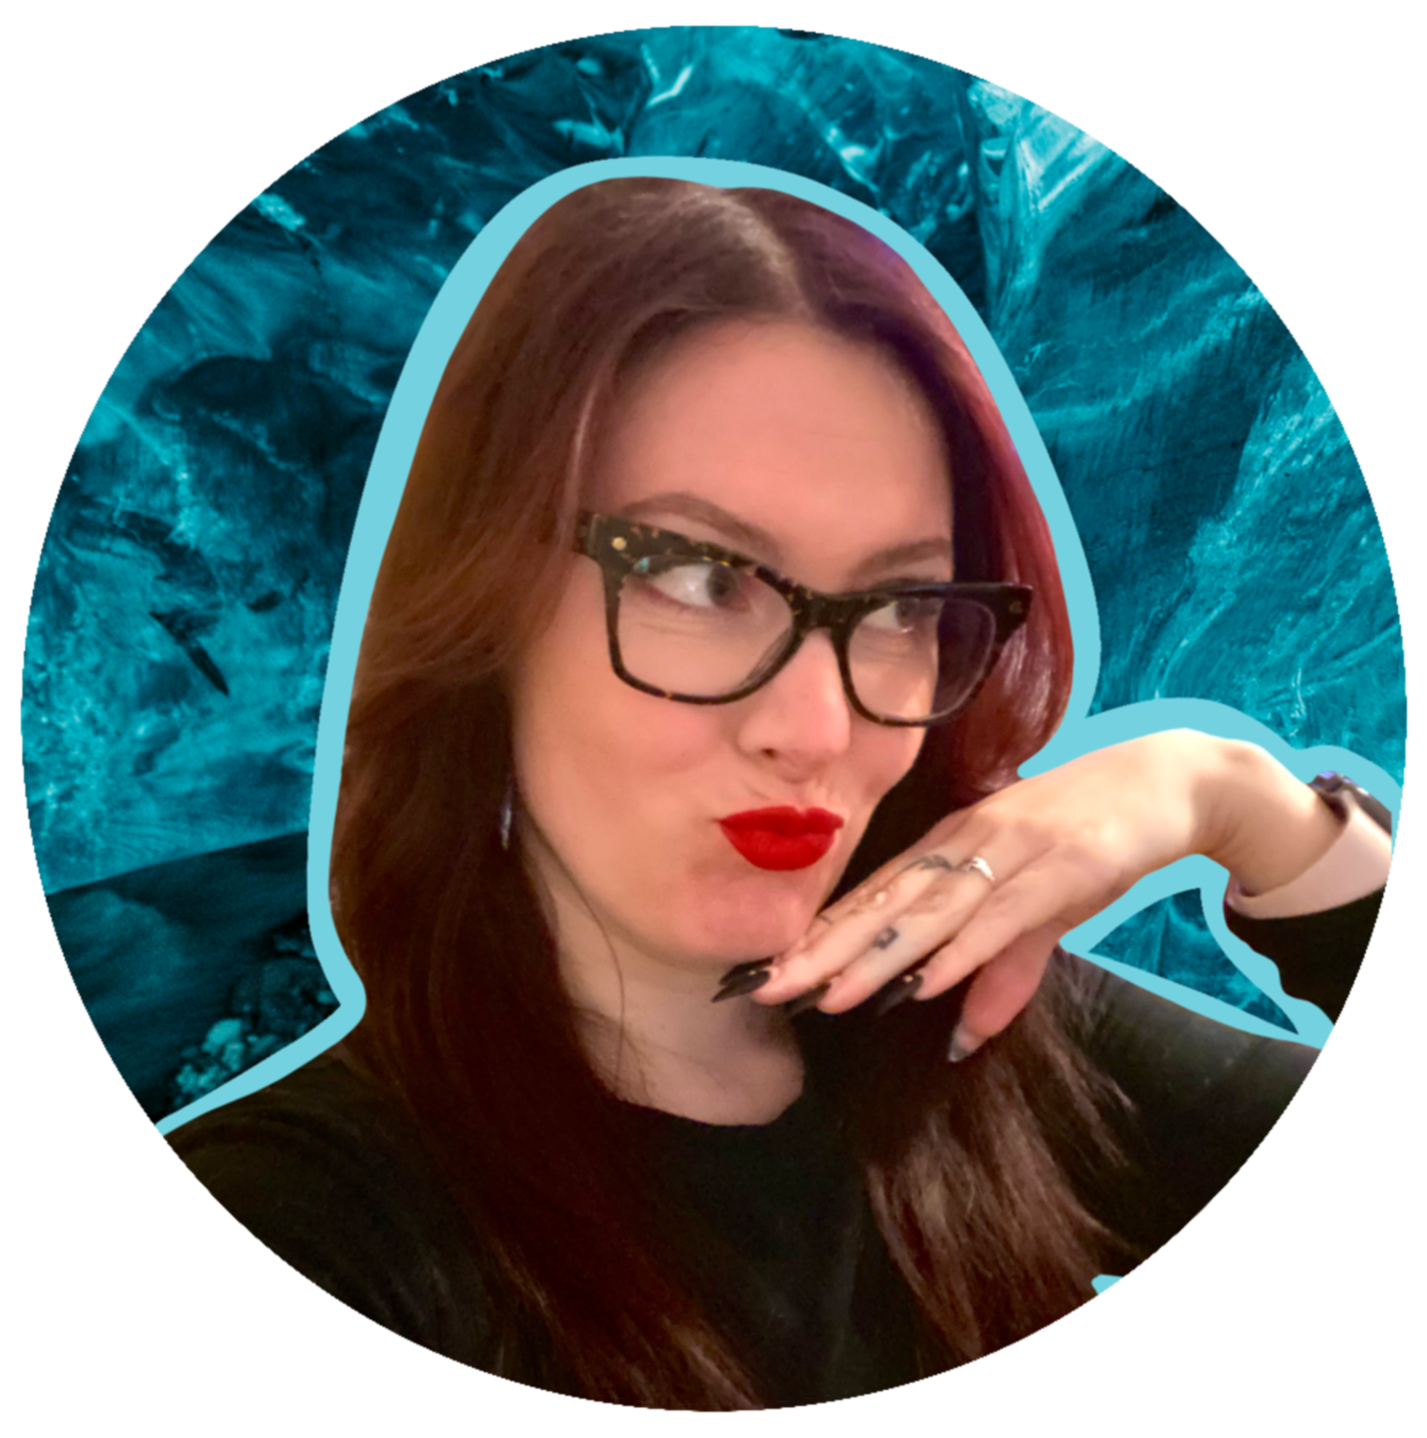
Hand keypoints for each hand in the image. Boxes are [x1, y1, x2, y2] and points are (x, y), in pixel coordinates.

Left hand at [748, 730, 1338, 1056]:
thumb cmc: (1090, 839)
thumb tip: (961, 1039)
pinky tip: (922, 980)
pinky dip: (960, 949)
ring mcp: (1010, 851)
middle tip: (766, 987)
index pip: (870, 895)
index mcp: (949, 845)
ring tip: (828, 994)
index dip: (817, 933)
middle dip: (823, 948)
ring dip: (877, 955)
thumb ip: (998, 971)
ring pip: (929, 911)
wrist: (1168, 783)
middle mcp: (965, 843)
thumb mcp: (1037, 909)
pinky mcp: (1060, 866)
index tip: (764, 970)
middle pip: (883, 902)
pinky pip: (998, 915)